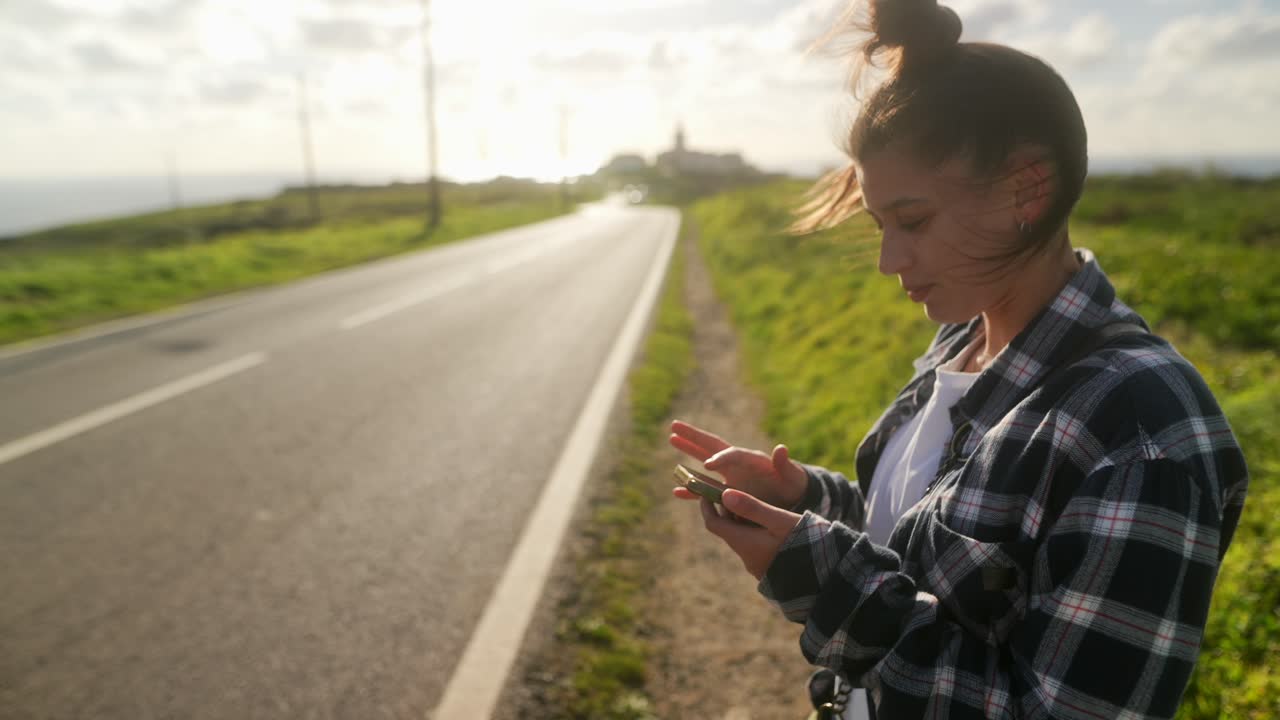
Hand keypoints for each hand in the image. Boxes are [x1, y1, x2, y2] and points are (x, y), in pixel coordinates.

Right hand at [668, 419, 807, 509]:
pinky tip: (676, 491)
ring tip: (671, 439)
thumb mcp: (792, 477)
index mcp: (752, 459)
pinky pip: (705, 490)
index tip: (708, 464)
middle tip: (674, 425)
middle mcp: (738, 464)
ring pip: (703, 464)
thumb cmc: (793, 485)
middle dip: (694, 437)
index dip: (720, 458)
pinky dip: (691, 490)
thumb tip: (781, 448)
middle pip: (711, 447)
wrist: (792, 497)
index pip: (732, 454)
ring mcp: (730, 476)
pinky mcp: (727, 491)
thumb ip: (785, 465)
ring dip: (688, 453)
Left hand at [700, 489, 803, 579]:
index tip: (706, 490)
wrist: (825, 576)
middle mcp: (746, 557)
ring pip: (741, 539)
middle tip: (733, 492)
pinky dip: (753, 534)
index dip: (707, 506)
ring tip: (754, 505)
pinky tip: (768, 525)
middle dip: (726, 511)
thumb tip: (725, 494)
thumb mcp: (778, 520)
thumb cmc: (804, 542)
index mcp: (744, 543)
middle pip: (727, 531)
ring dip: (741, 523)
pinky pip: (753, 548)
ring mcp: (757, 566)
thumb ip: (752, 507)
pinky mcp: (768, 570)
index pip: (713, 524)